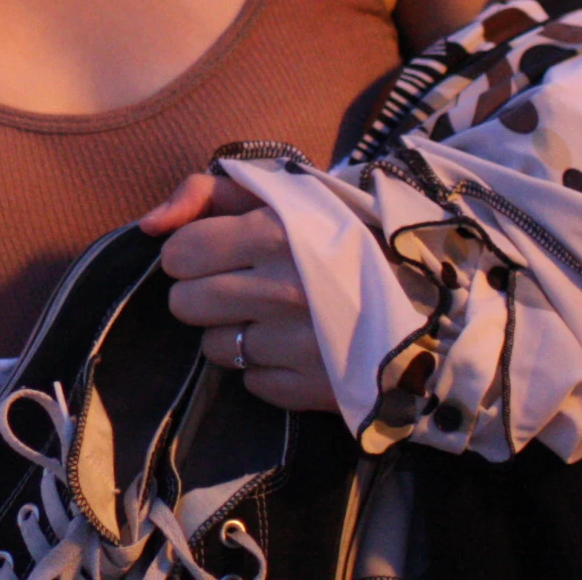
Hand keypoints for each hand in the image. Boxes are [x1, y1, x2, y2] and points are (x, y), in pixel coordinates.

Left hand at [142, 172, 338, 413]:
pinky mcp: (319, 389)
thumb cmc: (339, 234)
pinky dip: (268, 369)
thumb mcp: (277, 193)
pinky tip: (296, 347)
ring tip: (272, 316)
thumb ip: (203, 192)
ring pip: (215, 349)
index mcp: (275, 232)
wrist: (432, 295)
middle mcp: (286, 290)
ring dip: (235, 333)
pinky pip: (254, 385)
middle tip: (238, 286)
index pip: (179, 254)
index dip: (190, 253)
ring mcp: (302, 345)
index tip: (216, 252)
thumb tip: (150, 226)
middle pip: (185, 305)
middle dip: (203, 294)